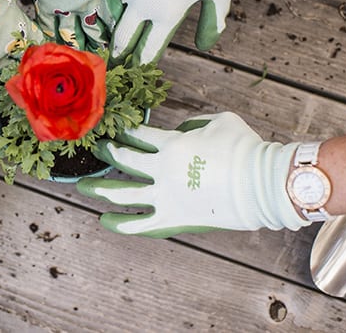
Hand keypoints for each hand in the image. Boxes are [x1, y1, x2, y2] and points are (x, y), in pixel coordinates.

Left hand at [0, 0, 121, 49]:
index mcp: (45, 4)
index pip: (48, 28)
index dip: (52, 39)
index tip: (55, 48)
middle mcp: (65, 8)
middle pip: (70, 34)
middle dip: (74, 46)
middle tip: (80, 57)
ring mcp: (84, 1)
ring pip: (91, 28)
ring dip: (95, 40)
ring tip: (100, 50)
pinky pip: (108, 14)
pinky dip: (111, 24)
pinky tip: (114, 32)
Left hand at [76, 112, 308, 236]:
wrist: (264, 184)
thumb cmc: (245, 148)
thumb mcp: (219, 120)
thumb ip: (193, 122)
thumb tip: (180, 130)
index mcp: (172, 144)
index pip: (137, 134)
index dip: (121, 129)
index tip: (110, 126)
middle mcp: (162, 170)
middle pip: (123, 159)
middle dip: (105, 151)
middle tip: (93, 148)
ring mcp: (165, 197)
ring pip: (122, 194)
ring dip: (99, 189)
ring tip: (82, 186)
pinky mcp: (173, 220)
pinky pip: (139, 225)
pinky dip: (120, 223)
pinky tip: (103, 219)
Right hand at [110, 0, 239, 63]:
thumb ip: (214, 20)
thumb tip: (206, 44)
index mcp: (168, 13)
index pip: (149, 50)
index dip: (144, 63)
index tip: (140, 70)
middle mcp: (142, 3)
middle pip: (122, 39)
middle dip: (119, 53)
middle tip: (116, 60)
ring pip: (113, 10)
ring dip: (113, 21)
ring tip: (110, 30)